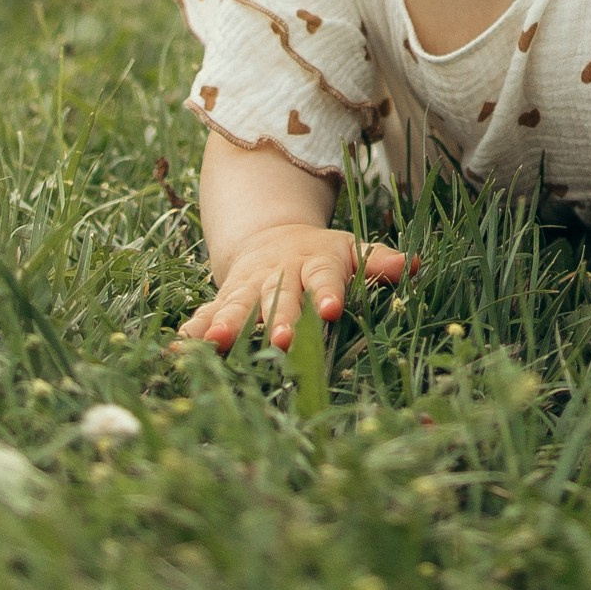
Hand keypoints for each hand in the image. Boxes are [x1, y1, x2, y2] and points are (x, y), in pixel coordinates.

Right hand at [178, 224, 410, 352]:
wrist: (270, 239)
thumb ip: (378, 261)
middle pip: (278, 297)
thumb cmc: (321, 254)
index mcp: (314, 263)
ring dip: (228, 325)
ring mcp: (247, 287)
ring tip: (219, 344)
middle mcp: (278, 275)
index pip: (325, 277)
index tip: (330, 309)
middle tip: (281, 339)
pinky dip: (193, 332)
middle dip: (278, 318)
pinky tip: (177, 350)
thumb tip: (413, 265)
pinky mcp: (222, 300)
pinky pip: (205, 315)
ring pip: (237, 306)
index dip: (327, 292)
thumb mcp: (351, 250)